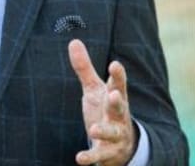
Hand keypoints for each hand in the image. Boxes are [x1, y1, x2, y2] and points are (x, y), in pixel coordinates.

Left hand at [69, 40, 135, 165]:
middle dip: (117, 101)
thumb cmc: (105, 111)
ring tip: (93, 129)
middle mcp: (119, 116)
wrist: (122, 146)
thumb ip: (85, 68)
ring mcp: (115, 135)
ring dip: (104, 131)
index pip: (119, 84)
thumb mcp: (95, 89)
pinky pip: (99, 155)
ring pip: (111, 132)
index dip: (117, 75)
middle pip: (120, 107)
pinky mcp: (107, 152)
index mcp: (115, 97)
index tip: (115, 64)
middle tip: (114, 95)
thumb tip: (73, 41)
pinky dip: (90, 157)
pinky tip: (79, 158)